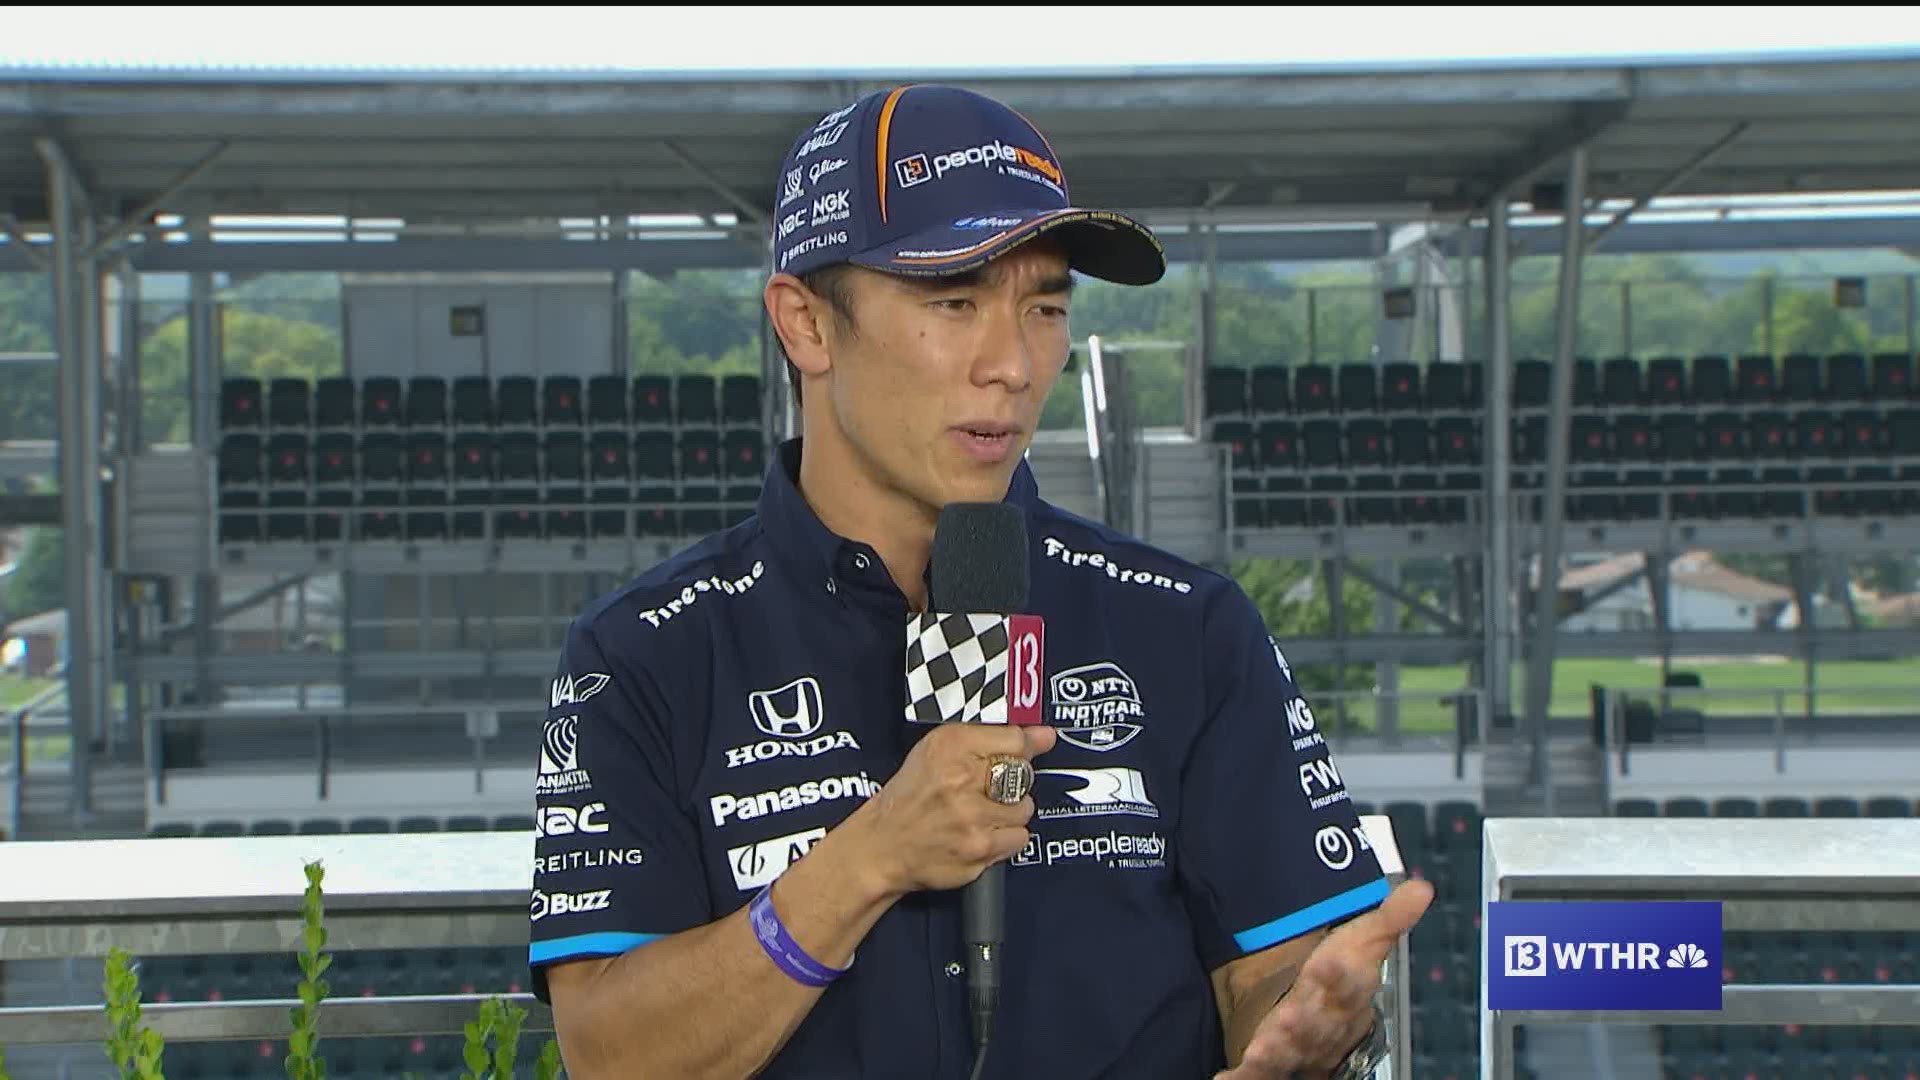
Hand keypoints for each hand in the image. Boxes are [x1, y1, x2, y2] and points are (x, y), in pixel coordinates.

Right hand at [843, 723, 1056, 894]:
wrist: (881, 846)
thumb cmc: (909, 797)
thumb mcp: (938, 750)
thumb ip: (992, 738)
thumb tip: (1045, 736)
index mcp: (950, 746)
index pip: (1015, 737)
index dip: (1025, 745)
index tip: (1030, 747)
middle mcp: (960, 778)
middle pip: (1023, 773)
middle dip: (1013, 781)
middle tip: (988, 788)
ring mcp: (971, 817)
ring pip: (1025, 807)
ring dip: (1009, 811)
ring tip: (981, 813)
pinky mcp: (979, 849)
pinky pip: (1020, 837)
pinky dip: (1006, 837)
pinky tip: (982, 833)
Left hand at [1214, 878, 1433, 1079]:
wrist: (1322, 1028)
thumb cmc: (1338, 982)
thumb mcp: (1362, 944)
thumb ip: (1388, 919)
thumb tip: (1423, 888)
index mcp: (1345, 996)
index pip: (1348, 986)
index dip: (1339, 977)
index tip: (1328, 963)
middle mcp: (1324, 1025)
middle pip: (1317, 1024)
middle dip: (1305, 1021)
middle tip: (1290, 1016)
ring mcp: (1297, 1048)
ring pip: (1290, 1052)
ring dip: (1277, 1051)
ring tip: (1262, 1049)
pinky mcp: (1269, 1064)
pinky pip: (1255, 1075)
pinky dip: (1241, 1079)